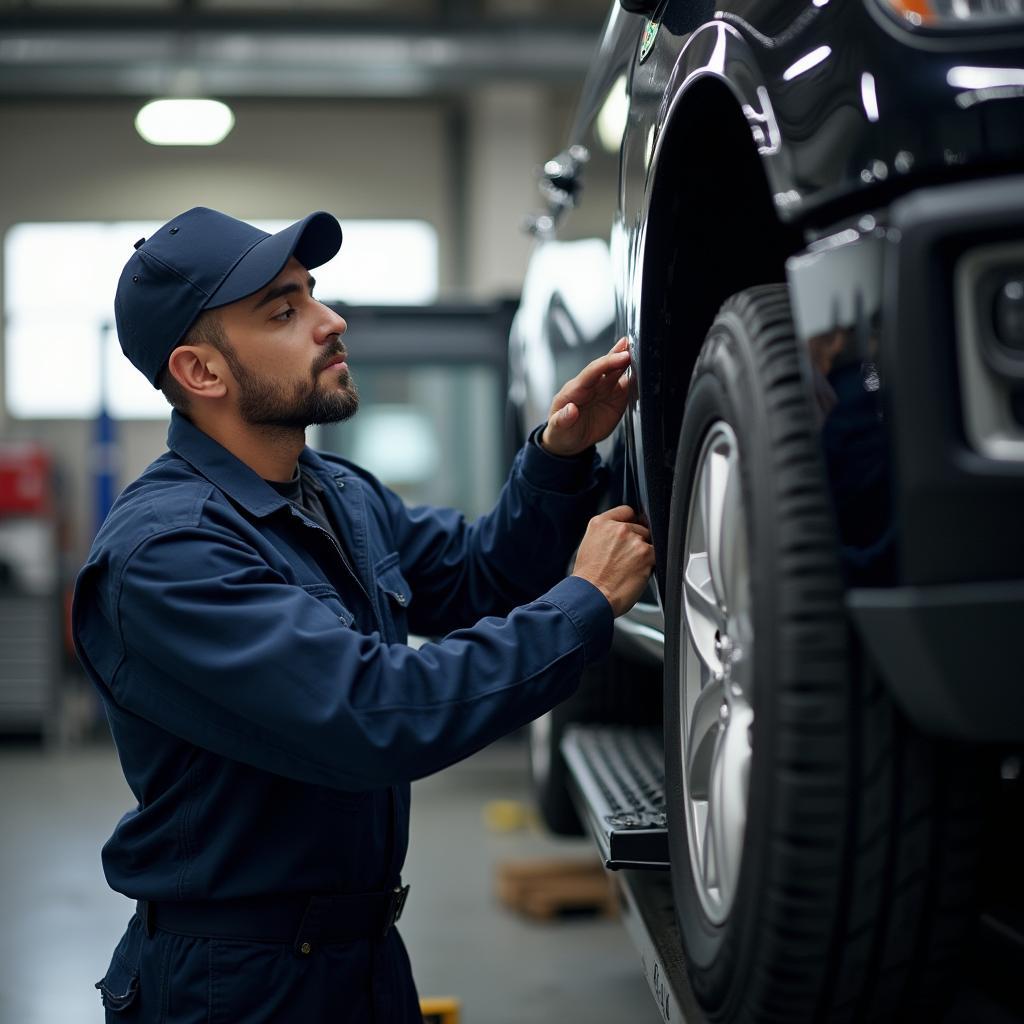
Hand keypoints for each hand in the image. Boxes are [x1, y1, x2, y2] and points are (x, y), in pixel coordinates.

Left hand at [541, 337, 630, 456]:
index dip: (607, 363)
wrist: (569, 441)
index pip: (592, 372)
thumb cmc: (561, 432)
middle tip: (633, 345)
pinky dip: (635, 378)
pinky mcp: (615, 399)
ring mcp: (604, 391)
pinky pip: (626, 386)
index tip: (621, 357)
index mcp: (575, 390)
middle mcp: (591, 386)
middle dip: (618, 356)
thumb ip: (562, 420)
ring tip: (641, 351)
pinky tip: (644, 370)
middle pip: (606, 367)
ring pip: (617, 372)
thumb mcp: (557, 429)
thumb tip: (570, 410)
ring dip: (628, 362)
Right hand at [572, 505, 654, 616]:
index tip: (632, 530)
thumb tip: (618, 537)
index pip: (626, 511)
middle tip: (626, 559)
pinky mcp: (645, 554)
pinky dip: (651, 564)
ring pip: (648, 541)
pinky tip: (638, 573)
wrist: (591, 596)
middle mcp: (618, 528)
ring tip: (630, 569)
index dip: (630, 522)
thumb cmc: (588, 579)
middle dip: (636, 541)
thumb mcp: (588, 546)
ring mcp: (633, 540)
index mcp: (600, 524)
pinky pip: (656, 554)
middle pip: (639, 527)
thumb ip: (605, 535)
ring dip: (643, 553)